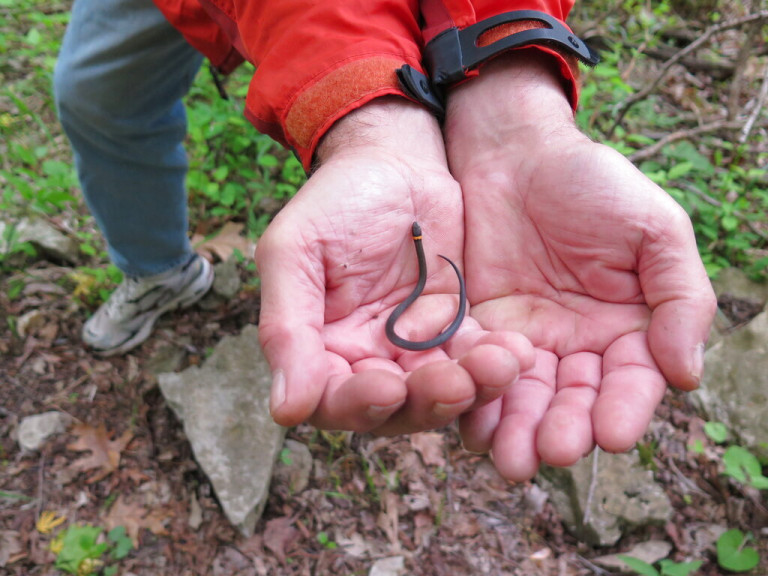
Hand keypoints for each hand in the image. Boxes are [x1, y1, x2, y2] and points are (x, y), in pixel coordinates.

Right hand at [256, 98, 533, 435]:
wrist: (395, 160)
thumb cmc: (335, 200)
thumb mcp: (295, 251)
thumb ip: (287, 327)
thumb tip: (283, 411)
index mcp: (319, 347)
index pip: (331, 401)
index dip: (357, 405)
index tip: (386, 386)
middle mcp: (366, 358)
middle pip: (394, 409)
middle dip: (426, 401)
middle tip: (455, 382)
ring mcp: (414, 347)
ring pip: (441, 391)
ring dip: (470, 388)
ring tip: (498, 366)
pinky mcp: (456, 328)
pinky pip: (476, 358)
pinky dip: (495, 362)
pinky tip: (516, 352)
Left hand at [443, 52, 716, 480]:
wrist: (513, 152)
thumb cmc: (591, 183)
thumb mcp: (653, 229)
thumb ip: (679, 296)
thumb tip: (686, 376)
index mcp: (627, 327)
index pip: (630, 380)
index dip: (624, 408)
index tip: (611, 434)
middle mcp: (576, 345)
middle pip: (573, 400)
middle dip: (564, 429)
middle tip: (552, 453)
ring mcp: (525, 341)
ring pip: (523, 398)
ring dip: (518, 431)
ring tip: (510, 460)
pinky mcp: (477, 332)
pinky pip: (476, 373)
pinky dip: (475, 401)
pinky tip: (471, 426)